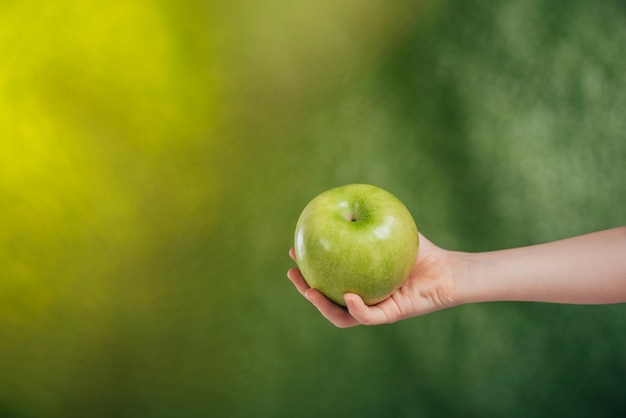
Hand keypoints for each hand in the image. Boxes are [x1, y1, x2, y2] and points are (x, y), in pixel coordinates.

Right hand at [287, 233, 459, 326]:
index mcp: (358, 281)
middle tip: (293, 273)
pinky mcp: (391, 315)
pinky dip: (356, 308)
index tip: (293, 251)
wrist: (448, 271)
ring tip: (310, 291)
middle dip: (306, 289)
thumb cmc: (421, 251)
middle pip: (327, 299)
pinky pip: (369, 316)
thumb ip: (370, 218)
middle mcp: (363, 298)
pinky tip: (348, 295)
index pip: (327, 277)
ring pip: (342, 315)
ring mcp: (376, 309)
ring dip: (322, 306)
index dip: (307, 267)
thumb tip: (346, 200)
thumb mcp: (389, 228)